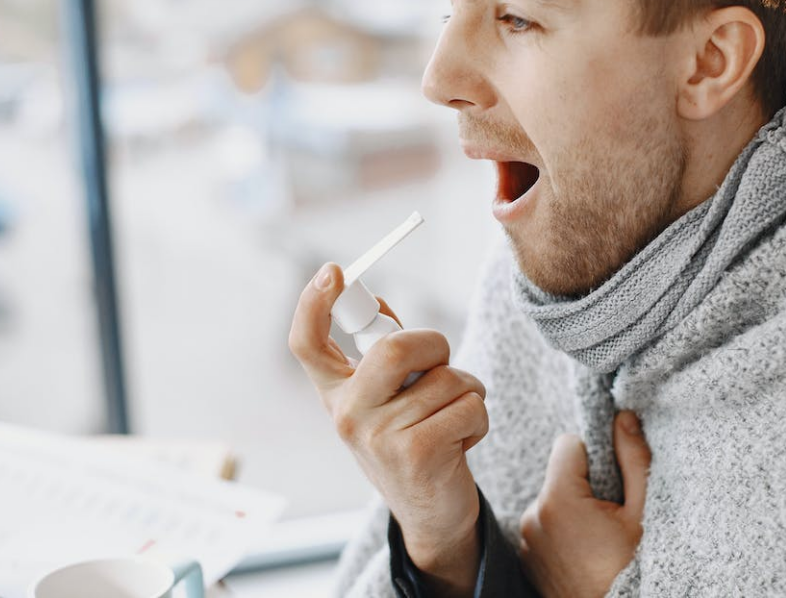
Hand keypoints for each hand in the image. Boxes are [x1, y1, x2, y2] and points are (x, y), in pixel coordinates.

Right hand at [288, 263, 488, 595]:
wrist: (432, 514)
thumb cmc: (414, 440)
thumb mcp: (389, 398)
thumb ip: (384, 354)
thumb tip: (378, 304)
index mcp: (336, 394)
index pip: (307, 345)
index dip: (313, 304)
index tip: (333, 271)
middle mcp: (347, 415)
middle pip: (395, 347)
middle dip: (436, 345)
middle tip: (442, 363)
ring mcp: (380, 437)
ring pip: (448, 378)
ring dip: (467, 392)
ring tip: (451, 420)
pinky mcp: (418, 454)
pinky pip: (469, 405)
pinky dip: (479, 418)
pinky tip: (461, 442)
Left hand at [518, 411, 650, 597]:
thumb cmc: (628, 568)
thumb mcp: (641, 513)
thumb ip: (633, 460)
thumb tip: (623, 418)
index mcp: (560, 499)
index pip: (568, 444)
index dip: (593, 454)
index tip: (609, 478)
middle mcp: (535, 514)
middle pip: (560, 472)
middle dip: (584, 483)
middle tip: (607, 513)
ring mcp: (527, 535)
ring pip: (552, 497)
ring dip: (572, 506)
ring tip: (595, 535)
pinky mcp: (525, 550)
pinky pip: (543, 521)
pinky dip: (560, 527)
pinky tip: (581, 547)